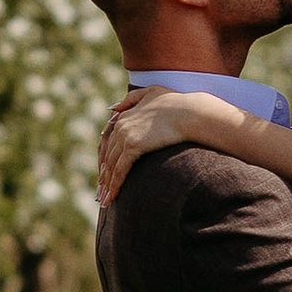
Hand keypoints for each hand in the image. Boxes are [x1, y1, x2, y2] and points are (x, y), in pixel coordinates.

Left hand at [96, 89, 249, 203]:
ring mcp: (126, 135)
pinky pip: (120, 169)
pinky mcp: (134, 146)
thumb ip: (131, 99)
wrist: (189, 112)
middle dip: (104, 174)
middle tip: (101, 191)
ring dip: (107, 184)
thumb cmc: (176, 103)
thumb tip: (112, 109)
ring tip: (105, 199)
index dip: (105, 158)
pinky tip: (113, 196)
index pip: (107, 142)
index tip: (104, 172)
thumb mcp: (150, 92)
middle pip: (106, 155)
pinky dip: (115, 184)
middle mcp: (120, 126)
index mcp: (123, 117)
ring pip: (111, 165)